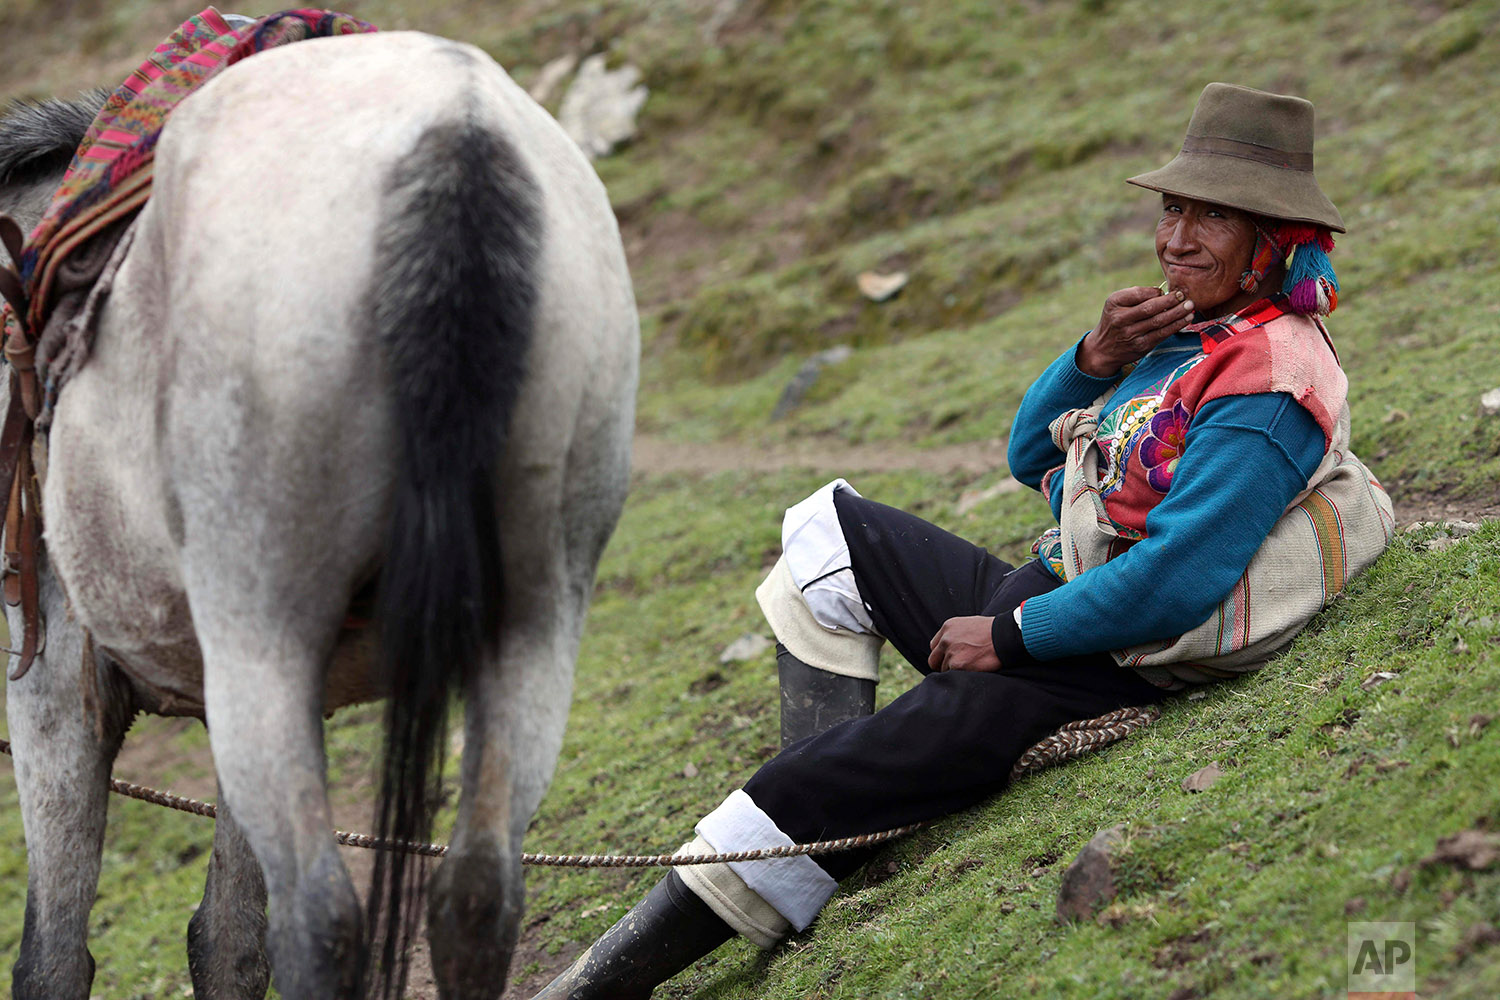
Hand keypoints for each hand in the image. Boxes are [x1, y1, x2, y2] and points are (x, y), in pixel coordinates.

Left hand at [928, 616, 1000, 672]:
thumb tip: (951, 647)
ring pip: (944, 670)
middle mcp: (946, 639)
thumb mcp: (970, 625)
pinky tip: (974, 670)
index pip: (935, 646)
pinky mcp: (957, 664)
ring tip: (971, 666)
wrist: (1005, 636)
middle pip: (934, 660)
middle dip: (943, 666)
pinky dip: (962, 675)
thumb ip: (956, 635)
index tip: (950, 659)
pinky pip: (953, 675)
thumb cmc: (993, 631)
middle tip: (956, 669)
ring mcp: (950, 652)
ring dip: (955, 671)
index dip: (942, 655)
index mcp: (948, 627)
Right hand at [1076, 286, 1196, 376]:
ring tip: (1190, 306)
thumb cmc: (1115, 319)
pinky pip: (1162, 334)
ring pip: (1159, 322)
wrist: (1103, 349)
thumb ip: (1136, 294)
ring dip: (1177, 313)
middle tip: (1184, 296)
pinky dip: (1176, 326)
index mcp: (1114, 304)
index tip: (1170, 290)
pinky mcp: (1141, 346)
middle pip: (1150, 308)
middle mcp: (1121, 319)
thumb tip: (1162, 292)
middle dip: (1171, 301)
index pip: (1138, 293)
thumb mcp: (1116, 303)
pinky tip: (1186, 319)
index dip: (1156, 291)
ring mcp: (1131, 334)